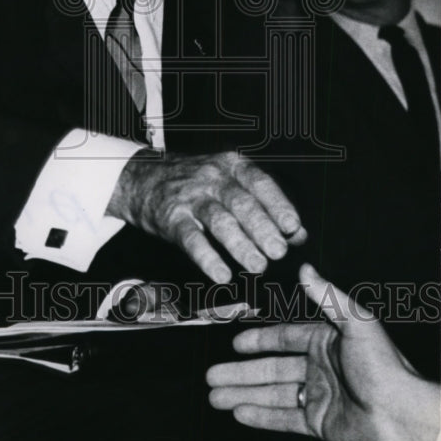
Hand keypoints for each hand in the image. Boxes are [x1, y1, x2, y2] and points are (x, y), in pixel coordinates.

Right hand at [106, 149, 306, 282]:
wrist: (142, 177)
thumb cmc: (195, 183)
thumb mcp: (229, 182)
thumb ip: (264, 205)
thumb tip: (298, 235)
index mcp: (232, 166)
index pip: (260, 184)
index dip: (279, 206)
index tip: (293, 228)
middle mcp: (212, 177)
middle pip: (241, 203)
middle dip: (263, 229)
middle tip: (278, 252)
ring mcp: (190, 197)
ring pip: (219, 221)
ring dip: (240, 245)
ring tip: (258, 266)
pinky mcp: (171, 217)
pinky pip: (191, 239)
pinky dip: (208, 258)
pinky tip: (221, 274)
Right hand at [206, 263, 439, 440]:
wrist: (400, 414)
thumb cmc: (383, 366)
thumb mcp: (356, 322)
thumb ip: (327, 296)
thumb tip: (305, 267)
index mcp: (325, 341)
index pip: (283, 337)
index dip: (258, 340)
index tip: (234, 343)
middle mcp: (318, 367)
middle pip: (270, 369)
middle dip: (239, 373)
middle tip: (211, 375)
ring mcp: (317, 396)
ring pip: (271, 394)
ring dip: (242, 394)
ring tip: (215, 396)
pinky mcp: (318, 422)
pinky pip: (283, 418)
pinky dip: (260, 416)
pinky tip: (239, 413)